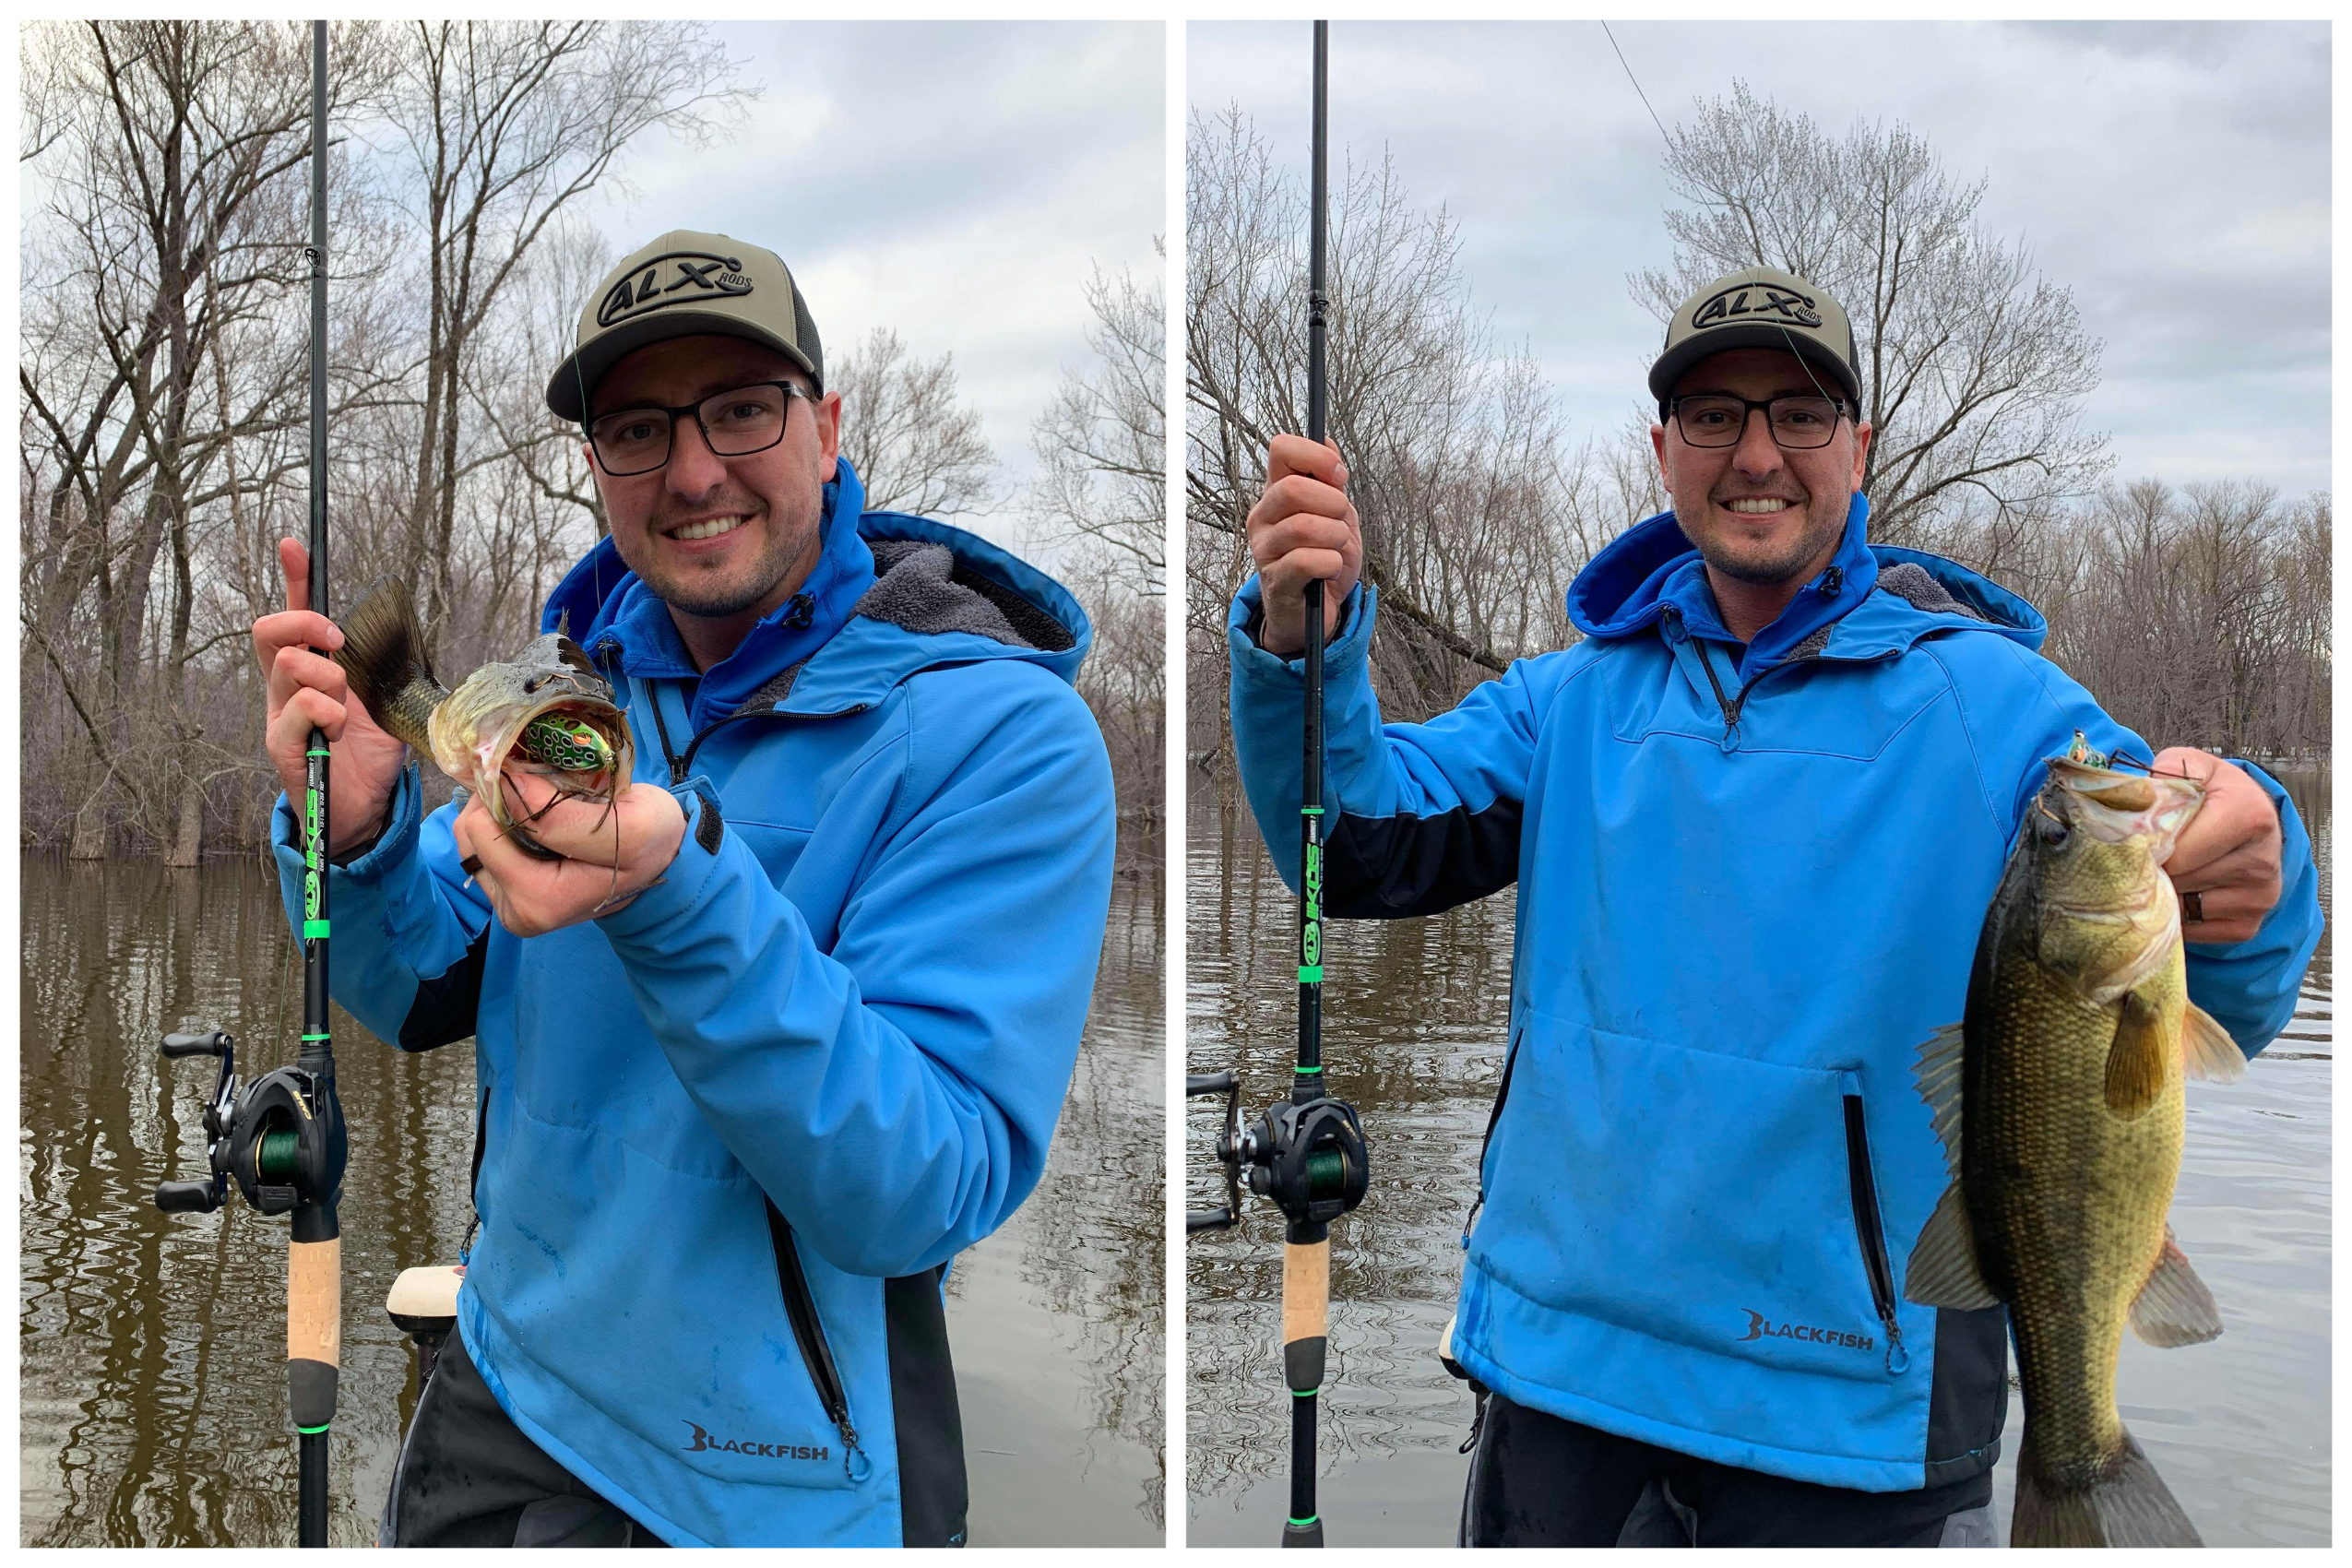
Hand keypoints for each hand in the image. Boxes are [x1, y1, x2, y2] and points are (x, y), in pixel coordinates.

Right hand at [253, 538, 406, 854]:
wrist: (364, 809)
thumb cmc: (370, 754)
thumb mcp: (385, 702)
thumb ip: (379, 671)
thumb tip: (393, 637)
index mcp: (311, 672)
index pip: (294, 617)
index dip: (294, 580)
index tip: (295, 545)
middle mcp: (285, 688)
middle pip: (270, 631)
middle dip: (307, 624)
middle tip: (338, 642)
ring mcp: (279, 715)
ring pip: (289, 666)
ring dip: (329, 679)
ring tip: (346, 710)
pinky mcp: (282, 746)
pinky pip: (298, 710)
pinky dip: (328, 714)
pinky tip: (339, 732)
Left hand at [452, 773, 685, 937]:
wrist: (663, 863)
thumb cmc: (652, 844)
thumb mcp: (627, 827)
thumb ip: (561, 815)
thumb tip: (505, 784)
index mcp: (539, 900)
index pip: (482, 830)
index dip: (506, 791)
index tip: (538, 773)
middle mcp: (515, 911)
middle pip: (470, 835)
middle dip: (501, 800)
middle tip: (542, 785)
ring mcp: (508, 904)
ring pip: (472, 839)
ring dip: (501, 809)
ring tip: (541, 801)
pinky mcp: (507, 893)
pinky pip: (483, 846)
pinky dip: (503, 822)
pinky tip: (536, 816)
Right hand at [1246, 434, 1361, 655]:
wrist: (1316, 612)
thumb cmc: (1324, 560)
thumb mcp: (1336, 515)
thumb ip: (1330, 481)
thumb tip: (1327, 440)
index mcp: (1277, 493)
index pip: (1281, 448)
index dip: (1316, 456)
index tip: (1338, 475)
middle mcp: (1263, 516)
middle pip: (1293, 488)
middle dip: (1333, 503)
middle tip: (1341, 521)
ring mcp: (1265, 549)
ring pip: (1304, 527)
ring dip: (1336, 538)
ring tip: (1337, 550)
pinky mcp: (1276, 580)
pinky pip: (1309, 561)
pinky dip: (1332, 564)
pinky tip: (1330, 570)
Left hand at [2156, 747, 2283, 944]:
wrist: (2247, 817)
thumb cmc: (2209, 791)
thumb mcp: (2189, 767)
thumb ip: (2161, 776)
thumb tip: (2127, 802)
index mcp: (2250, 815)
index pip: (2179, 850)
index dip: (2149, 845)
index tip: (2137, 837)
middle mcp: (2264, 860)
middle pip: (2179, 879)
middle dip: (2153, 868)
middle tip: (2142, 854)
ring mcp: (2260, 897)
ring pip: (2182, 906)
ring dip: (2162, 892)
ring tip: (2162, 869)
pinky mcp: (2247, 925)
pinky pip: (2191, 929)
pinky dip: (2174, 914)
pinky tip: (2177, 890)